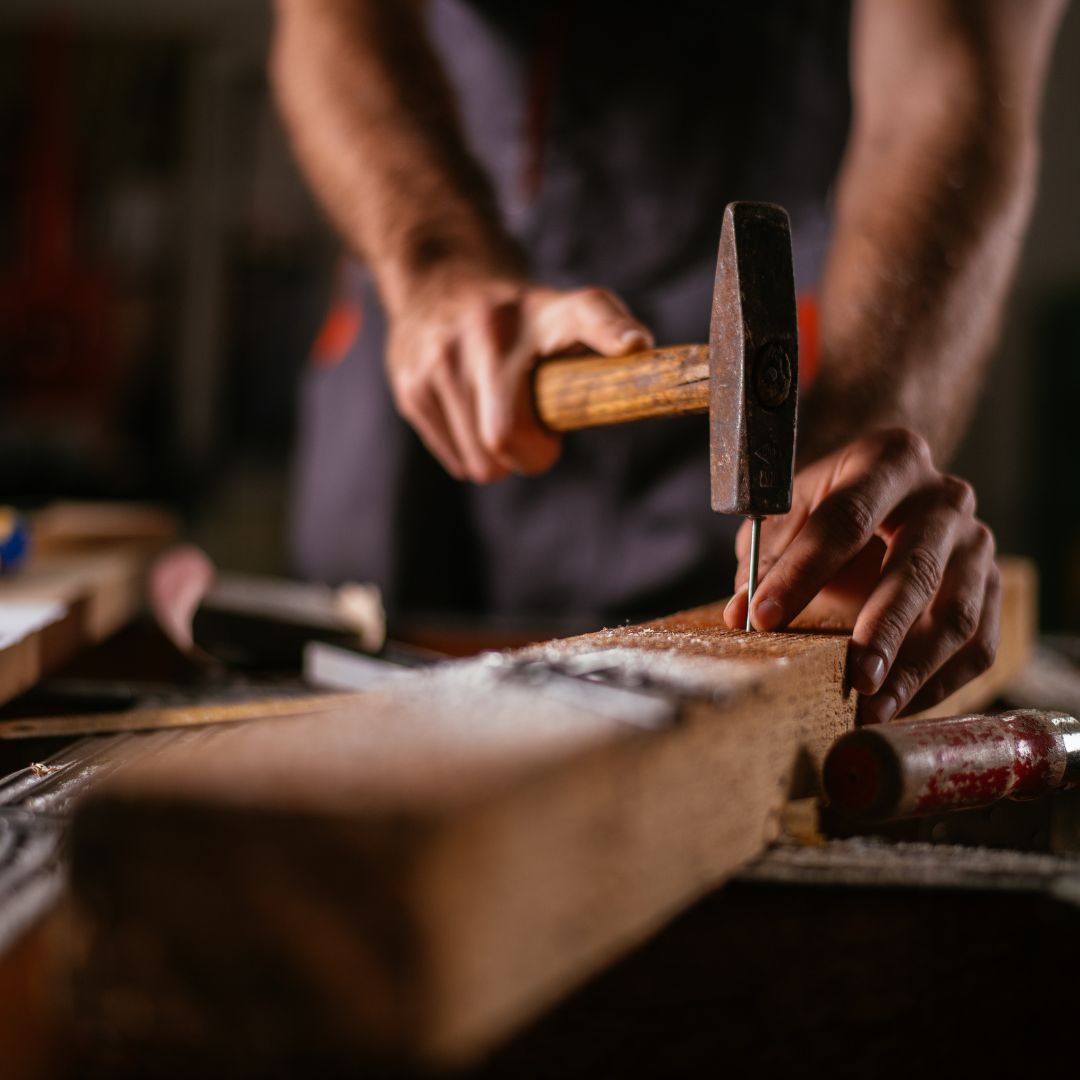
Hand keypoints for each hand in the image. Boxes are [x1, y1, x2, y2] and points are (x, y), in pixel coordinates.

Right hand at [386, 277, 652, 482]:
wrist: (441, 277)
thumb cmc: (521, 316)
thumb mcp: (569, 311)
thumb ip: (606, 328)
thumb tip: (638, 346)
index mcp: (543, 312)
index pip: (587, 314)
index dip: (612, 331)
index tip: (634, 344)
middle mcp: (487, 331)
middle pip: (505, 438)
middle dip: (529, 454)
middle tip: (536, 433)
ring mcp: (440, 360)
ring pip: (480, 462)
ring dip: (499, 459)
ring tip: (501, 417)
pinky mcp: (411, 386)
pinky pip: (457, 460)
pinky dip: (471, 453)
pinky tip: (472, 415)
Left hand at [722, 428, 999, 723]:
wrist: (888, 492)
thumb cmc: (828, 507)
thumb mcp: (789, 513)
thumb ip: (765, 558)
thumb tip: (741, 616)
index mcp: (890, 460)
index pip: (844, 519)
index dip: (802, 571)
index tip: (764, 617)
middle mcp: (945, 497)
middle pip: (915, 568)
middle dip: (882, 628)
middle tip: (853, 676)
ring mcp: (977, 543)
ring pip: (957, 614)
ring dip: (915, 668)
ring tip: (872, 707)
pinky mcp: (993, 586)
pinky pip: (979, 644)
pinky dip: (939, 683)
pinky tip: (897, 706)